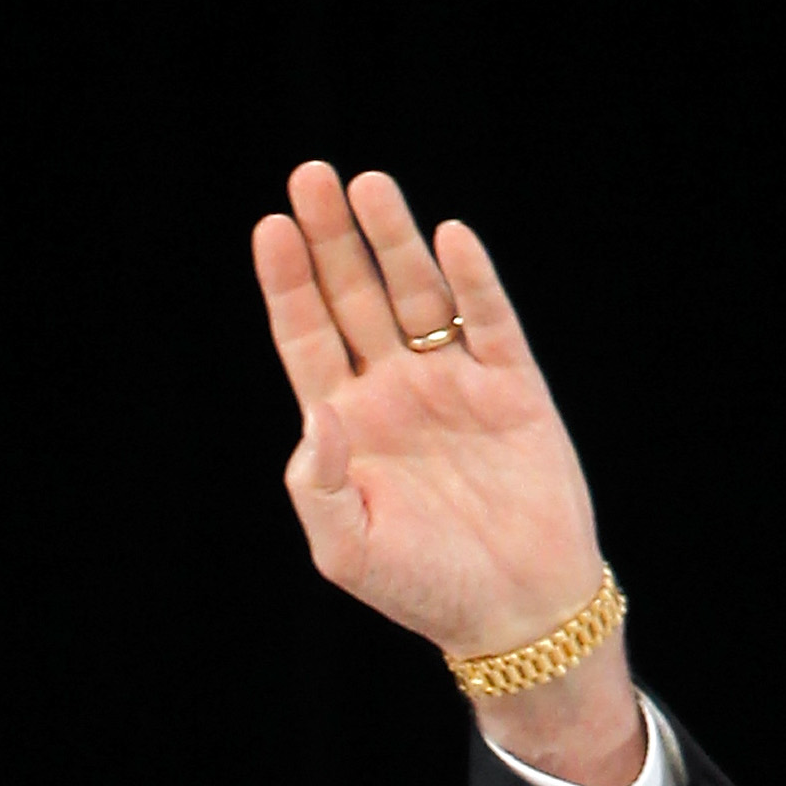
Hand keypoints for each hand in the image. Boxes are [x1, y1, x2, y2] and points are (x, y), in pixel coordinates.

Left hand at [253, 163, 645, 785]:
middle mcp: (394, 392)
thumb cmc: (423, 589)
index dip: (288, 285)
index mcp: (346, 428)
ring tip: (368, 185)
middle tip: (311, 175)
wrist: (514, 610)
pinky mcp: (512, 386)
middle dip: (332, 239)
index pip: (307, 339)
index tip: (271, 228)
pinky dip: (473, 281)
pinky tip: (450, 239)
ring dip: (394, 241)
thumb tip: (319, 414)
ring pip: (417, 295)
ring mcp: (453, 383)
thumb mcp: (349, 551)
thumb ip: (320, 487)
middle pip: (355, 298)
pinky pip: (490, 320)